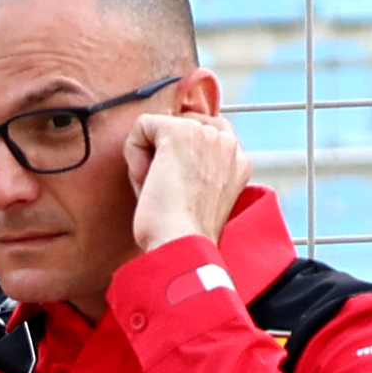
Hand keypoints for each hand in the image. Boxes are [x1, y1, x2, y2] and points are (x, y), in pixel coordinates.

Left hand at [124, 103, 252, 253]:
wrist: (183, 246)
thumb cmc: (183, 237)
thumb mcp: (197, 200)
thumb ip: (195, 172)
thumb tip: (165, 158)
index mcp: (237, 162)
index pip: (203, 134)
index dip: (177, 156)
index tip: (175, 188)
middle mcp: (228, 143)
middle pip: (178, 129)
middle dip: (162, 158)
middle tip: (166, 194)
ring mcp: (207, 134)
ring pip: (159, 128)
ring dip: (147, 159)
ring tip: (158, 190)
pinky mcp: (181, 131)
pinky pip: (142, 126)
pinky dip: (134, 154)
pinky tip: (146, 182)